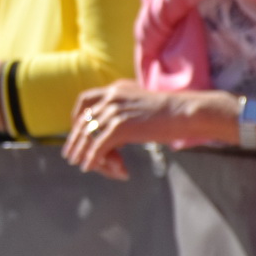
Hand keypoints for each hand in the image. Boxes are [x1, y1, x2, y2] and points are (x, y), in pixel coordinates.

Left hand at [64, 82, 196, 179]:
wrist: (186, 113)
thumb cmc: (170, 113)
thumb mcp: (142, 106)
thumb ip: (125, 113)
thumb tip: (113, 132)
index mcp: (116, 89)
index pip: (85, 100)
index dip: (76, 117)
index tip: (75, 131)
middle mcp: (112, 97)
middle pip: (84, 120)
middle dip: (75, 139)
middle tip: (69, 154)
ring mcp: (115, 111)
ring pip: (89, 135)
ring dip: (83, 152)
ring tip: (78, 163)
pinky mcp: (121, 127)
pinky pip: (98, 146)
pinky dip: (92, 158)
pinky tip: (88, 166)